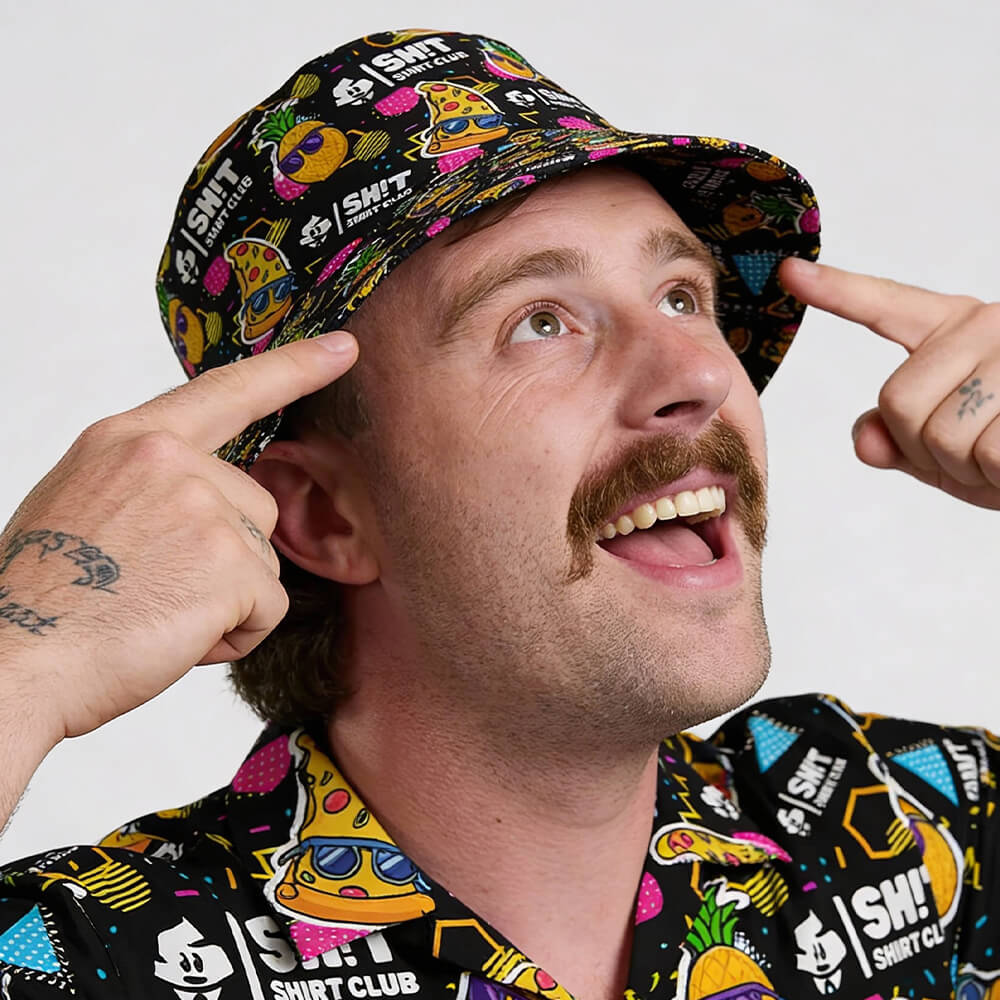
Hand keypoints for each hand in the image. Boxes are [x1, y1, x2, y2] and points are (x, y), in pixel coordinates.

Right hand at [0, 331, 358, 741]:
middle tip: (147, 588)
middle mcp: (170, 460)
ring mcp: (204, 506)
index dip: (293, 368)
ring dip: (225, 598)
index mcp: (131, 440)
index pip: (228, 390)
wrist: (14, 661)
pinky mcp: (232, 563)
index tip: (343, 348)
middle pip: (254, 505)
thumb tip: (212, 493)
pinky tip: (174, 637)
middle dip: (222, 557)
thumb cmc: (43, 596)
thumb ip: (153, 480)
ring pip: (263, 559)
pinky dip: (235, 634)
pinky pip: (269, 606)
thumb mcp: (86, 500)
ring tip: (152, 612)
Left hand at [779, 257, 999, 509]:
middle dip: (928, 451)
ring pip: (939, 435)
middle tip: (981, 453)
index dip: (836, 291)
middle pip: (897, 403)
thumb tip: (864, 439)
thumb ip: (902, 439)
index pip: (886, 307)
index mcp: (960, 329)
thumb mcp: (954, 451)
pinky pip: (991, 453)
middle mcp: (989, 324)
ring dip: (972, 470)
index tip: (790, 272)